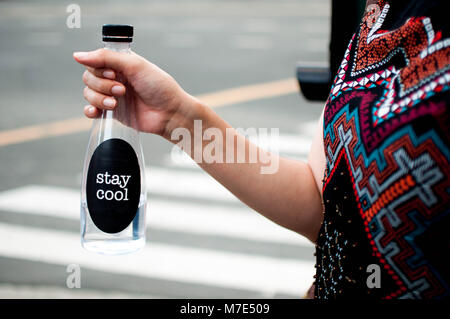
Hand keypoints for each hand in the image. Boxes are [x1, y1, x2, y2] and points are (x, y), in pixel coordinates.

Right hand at [73, 49, 199, 137]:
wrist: (170, 113)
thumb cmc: (159, 87)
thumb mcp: (135, 66)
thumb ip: (106, 58)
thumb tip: (77, 55)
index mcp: (120, 64)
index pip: (94, 61)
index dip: (99, 68)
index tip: (114, 73)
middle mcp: (114, 78)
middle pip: (88, 78)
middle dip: (102, 85)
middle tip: (122, 90)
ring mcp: (112, 96)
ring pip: (88, 94)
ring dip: (99, 98)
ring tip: (116, 103)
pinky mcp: (112, 113)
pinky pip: (91, 110)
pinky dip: (91, 110)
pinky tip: (98, 111)